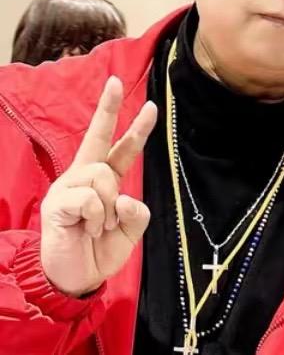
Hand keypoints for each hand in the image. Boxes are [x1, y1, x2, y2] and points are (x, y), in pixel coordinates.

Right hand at [40, 76, 157, 296]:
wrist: (74, 280)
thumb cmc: (99, 251)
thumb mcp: (129, 231)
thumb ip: (137, 213)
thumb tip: (127, 198)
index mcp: (102, 181)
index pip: (120, 148)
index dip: (134, 127)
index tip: (148, 104)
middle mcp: (84, 177)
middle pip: (98, 138)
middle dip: (108, 108)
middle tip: (114, 82)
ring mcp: (69, 187)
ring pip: (104, 175)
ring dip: (111, 206)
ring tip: (100, 226)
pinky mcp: (57, 202)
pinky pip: (91, 198)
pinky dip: (98, 217)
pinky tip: (88, 229)